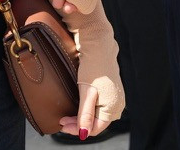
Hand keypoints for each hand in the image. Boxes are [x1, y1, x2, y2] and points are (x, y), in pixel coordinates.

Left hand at [58, 6, 122, 138]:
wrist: (99, 46)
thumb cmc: (93, 67)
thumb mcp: (86, 92)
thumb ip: (85, 114)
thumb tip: (83, 133)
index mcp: (113, 107)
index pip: (94, 128)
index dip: (77, 129)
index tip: (62, 125)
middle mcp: (117, 106)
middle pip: (95, 123)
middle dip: (78, 124)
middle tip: (62, 120)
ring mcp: (115, 99)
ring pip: (96, 116)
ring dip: (82, 118)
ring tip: (68, 116)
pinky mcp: (111, 93)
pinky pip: (98, 108)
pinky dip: (87, 110)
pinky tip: (78, 108)